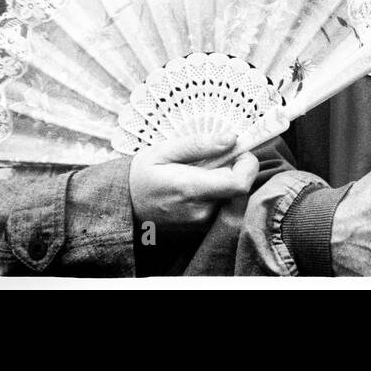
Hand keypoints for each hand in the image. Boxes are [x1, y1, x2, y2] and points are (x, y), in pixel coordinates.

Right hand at [130, 132, 259, 227]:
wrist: (122, 207)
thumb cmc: (141, 175)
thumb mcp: (164, 151)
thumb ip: (200, 145)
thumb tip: (231, 138)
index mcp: (191, 189)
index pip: (240, 183)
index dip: (248, 164)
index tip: (239, 150)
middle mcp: (200, 211)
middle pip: (240, 191)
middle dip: (237, 170)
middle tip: (219, 158)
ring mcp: (201, 225)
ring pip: (233, 200)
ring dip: (228, 183)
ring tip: (204, 173)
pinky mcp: (200, 232)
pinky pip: (223, 210)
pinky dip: (219, 195)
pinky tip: (201, 188)